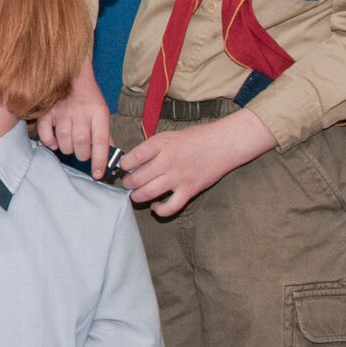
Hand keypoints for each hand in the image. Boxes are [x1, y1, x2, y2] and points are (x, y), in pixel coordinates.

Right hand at [34, 59, 110, 175]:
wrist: (71, 71)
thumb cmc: (88, 96)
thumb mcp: (101, 111)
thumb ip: (104, 133)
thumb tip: (109, 156)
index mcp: (98, 111)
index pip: (101, 141)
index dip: (99, 160)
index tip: (97, 174)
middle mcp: (80, 111)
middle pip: (82, 142)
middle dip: (82, 155)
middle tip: (82, 154)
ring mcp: (62, 110)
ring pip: (65, 140)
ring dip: (68, 149)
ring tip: (71, 148)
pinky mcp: (46, 110)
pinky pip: (46, 133)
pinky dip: (50, 142)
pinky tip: (55, 143)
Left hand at [121, 111, 273, 217]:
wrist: (222, 144)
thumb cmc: (195, 138)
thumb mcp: (169, 136)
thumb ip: (152, 149)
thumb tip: (133, 163)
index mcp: (160, 144)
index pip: (132, 157)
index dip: (123, 165)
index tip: (123, 167)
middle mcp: (167, 161)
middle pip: (137, 178)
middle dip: (128, 183)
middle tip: (128, 183)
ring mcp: (178, 177)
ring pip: (148, 193)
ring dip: (137, 196)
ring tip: (136, 194)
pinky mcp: (189, 190)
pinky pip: (170, 207)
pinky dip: (160, 210)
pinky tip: (156, 207)